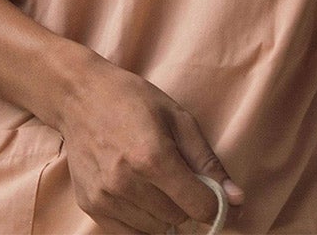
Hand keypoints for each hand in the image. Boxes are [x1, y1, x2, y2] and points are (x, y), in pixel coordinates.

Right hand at [53, 58, 242, 234]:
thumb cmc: (133, 100)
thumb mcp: (179, 118)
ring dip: (164, 212)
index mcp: (153, 157)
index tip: (224, 203)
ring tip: (154, 181)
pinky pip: (128, 234)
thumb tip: (236, 199)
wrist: (79, 96)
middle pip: (178, 219)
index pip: (198, 206)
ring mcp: (106, 197)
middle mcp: (127, 183)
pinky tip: (140, 195)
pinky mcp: (91, 206)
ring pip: (155, 229)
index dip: (218, 208)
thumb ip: (208, 162)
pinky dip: (142, 221)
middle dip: (187, 202)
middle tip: (179, 177)